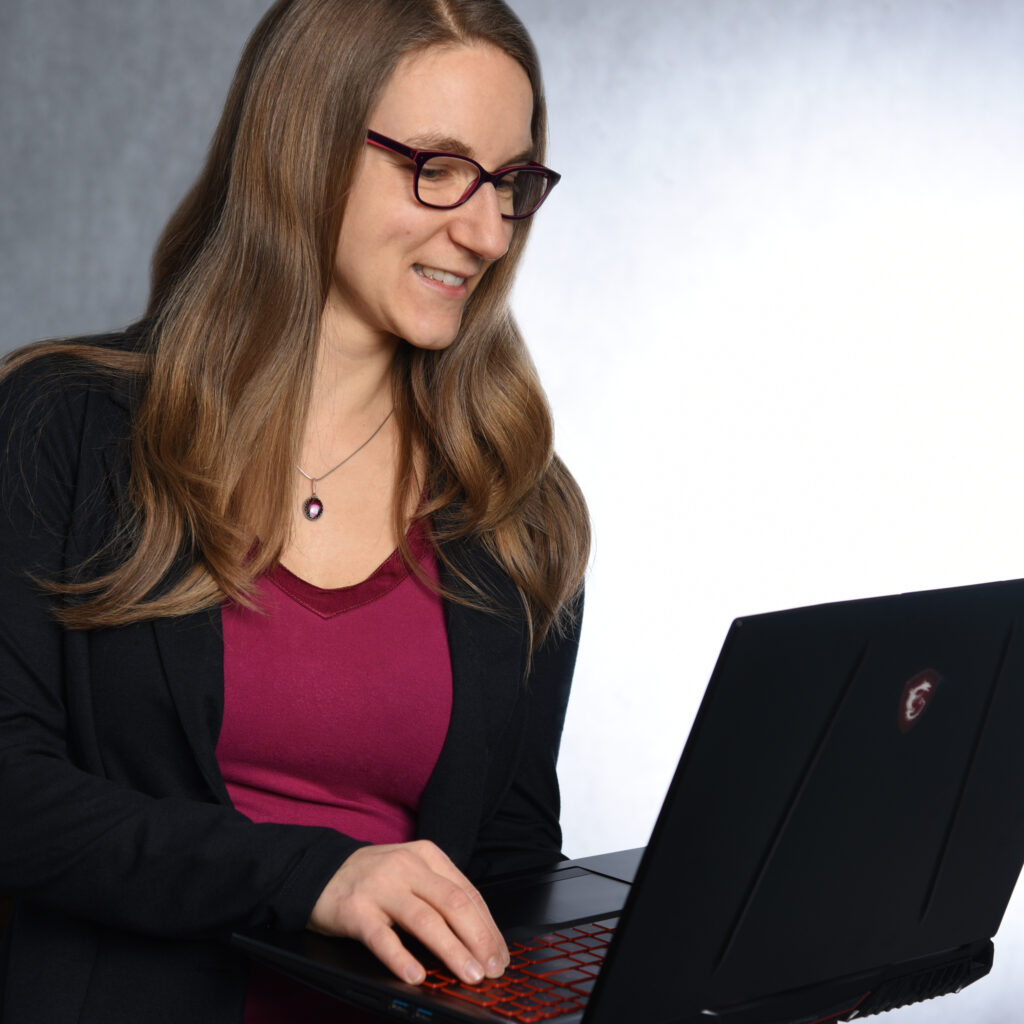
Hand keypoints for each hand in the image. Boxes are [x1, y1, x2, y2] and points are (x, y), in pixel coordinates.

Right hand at [308, 840, 508, 986]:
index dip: (489, 926)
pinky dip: (402, 958)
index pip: (467, 892)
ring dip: (452, 951)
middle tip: (492, 969)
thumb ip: (440, 894)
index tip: (501, 954)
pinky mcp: (356, 909)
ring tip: (469, 975)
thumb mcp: (412, 872)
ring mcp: (381, 886)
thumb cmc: (374, 879)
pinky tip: (416, 976)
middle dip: (479, 939)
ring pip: (425, 920)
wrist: (319, 872)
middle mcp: (407, 866)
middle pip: (453, 904)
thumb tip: (478, 937)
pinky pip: (382, 937)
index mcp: (428, 855)